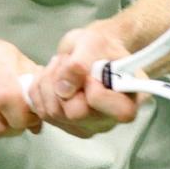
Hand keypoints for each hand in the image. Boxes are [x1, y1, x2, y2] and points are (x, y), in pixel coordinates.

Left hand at [33, 24, 139, 138]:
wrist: (92, 51)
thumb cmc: (101, 46)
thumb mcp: (93, 42)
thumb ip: (81, 63)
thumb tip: (64, 88)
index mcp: (130, 99)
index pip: (120, 112)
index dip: (98, 94)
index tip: (91, 75)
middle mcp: (110, 119)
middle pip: (76, 114)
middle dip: (62, 82)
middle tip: (66, 62)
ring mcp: (88, 126)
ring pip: (53, 113)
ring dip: (48, 82)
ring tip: (60, 65)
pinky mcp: (67, 126)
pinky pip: (42, 112)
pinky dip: (39, 90)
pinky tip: (50, 76)